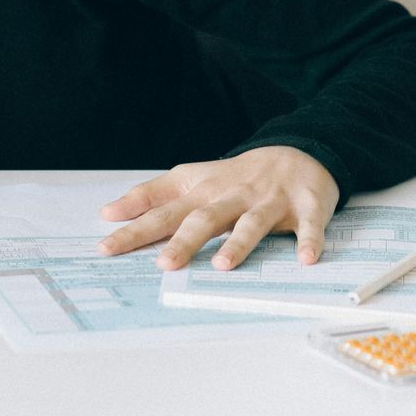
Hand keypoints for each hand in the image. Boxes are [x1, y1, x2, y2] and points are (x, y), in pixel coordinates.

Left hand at [94, 146, 339, 270]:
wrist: (298, 151)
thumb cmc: (237, 176)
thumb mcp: (192, 179)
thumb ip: (152, 195)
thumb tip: (107, 212)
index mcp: (204, 192)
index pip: (164, 211)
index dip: (135, 228)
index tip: (107, 247)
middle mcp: (233, 196)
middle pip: (205, 218)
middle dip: (184, 241)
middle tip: (164, 265)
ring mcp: (270, 201)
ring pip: (252, 222)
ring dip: (240, 243)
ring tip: (224, 264)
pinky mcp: (306, 206)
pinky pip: (309, 225)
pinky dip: (309, 240)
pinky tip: (306, 259)